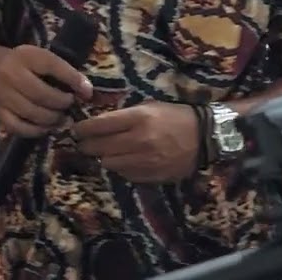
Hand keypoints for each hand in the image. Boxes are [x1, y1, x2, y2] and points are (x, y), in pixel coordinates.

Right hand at [0, 45, 92, 137]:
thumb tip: (87, 91)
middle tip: (69, 105)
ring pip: (31, 113)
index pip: (52, 65)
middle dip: (61, 103)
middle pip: (41, 94)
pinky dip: (35, 131)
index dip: (72, 80)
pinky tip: (45, 128)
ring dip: (51, 119)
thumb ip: (61, 71)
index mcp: (26, 55)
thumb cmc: (22, 63)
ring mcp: (2, 94)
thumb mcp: (39, 57)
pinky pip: (17, 126)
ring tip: (61, 118)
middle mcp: (11, 73)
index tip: (87, 93)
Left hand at [73, 102, 198, 182]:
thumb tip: (99, 123)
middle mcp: (140, 140)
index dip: (83, 129)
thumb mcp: (151, 107)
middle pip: (100, 147)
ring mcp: (145, 161)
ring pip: (109, 163)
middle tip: (83, 143)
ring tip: (105, 152)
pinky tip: (123, 161)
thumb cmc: (176, 116)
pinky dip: (120, 168)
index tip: (76, 130)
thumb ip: (126, 116)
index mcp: (139, 118)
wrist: (205, 137)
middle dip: (87, 145)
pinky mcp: (151, 176)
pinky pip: (124, 174)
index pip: (100, 125)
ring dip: (104, 157)